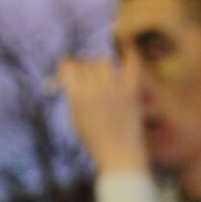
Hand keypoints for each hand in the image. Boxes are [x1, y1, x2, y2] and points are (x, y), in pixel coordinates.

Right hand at [57, 55, 146, 175]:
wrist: (120, 157)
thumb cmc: (97, 141)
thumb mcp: (77, 118)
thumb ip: (74, 95)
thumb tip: (73, 73)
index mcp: (77, 98)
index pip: (68, 67)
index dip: (70, 65)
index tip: (72, 66)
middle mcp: (94, 91)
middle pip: (86, 64)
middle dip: (86, 67)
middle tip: (91, 75)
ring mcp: (114, 90)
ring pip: (103, 61)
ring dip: (102, 64)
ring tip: (104, 72)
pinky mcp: (131, 91)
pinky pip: (132, 64)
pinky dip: (130, 52)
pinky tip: (126, 44)